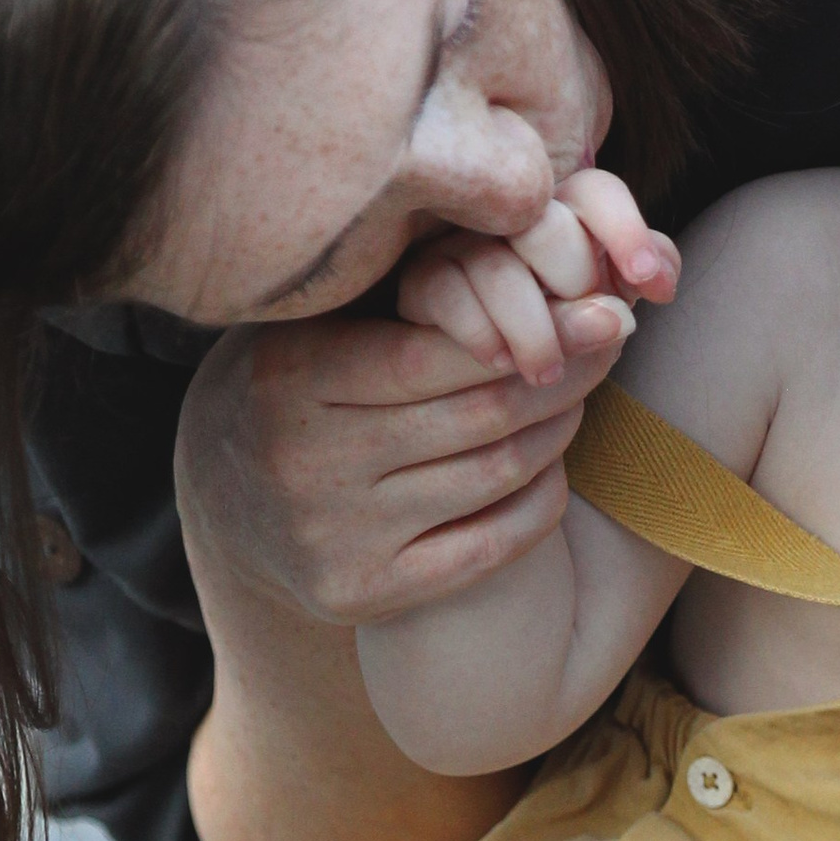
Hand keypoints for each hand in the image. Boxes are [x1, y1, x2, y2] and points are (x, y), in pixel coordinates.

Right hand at [176, 304, 629, 632]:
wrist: (225, 501)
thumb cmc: (297, 384)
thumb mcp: (318, 321)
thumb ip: (400, 290)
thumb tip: (529, 248)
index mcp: (289, 377)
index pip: (431, 353)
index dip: (530, 328)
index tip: (600, 305)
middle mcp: (305, 461)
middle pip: (477, 415)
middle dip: (564, 371)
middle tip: (614, 340)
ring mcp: (334, 535)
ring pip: (493, 474)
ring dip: (558, 429)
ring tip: (582, 392)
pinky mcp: (362, 591)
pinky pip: (489, 545)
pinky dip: (539, 499)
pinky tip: (551, 466)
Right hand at [395, 164, 679, 383]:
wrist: (478, 387)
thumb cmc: (558, 340)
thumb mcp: (605, 309)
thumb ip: (636, 279)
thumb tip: (660, 280)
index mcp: (563, 213)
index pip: (595, 193)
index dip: (627, 230)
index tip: (653, 287)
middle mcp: (509, 218)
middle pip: (546, 224)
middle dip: (575, 281)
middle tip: (590, 330)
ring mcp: (460, 245)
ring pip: (497, 267)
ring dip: (535, 329)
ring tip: (548, 373)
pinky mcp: (420, 282)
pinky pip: (448, 295)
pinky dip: (481, 334)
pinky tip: (500, 363)